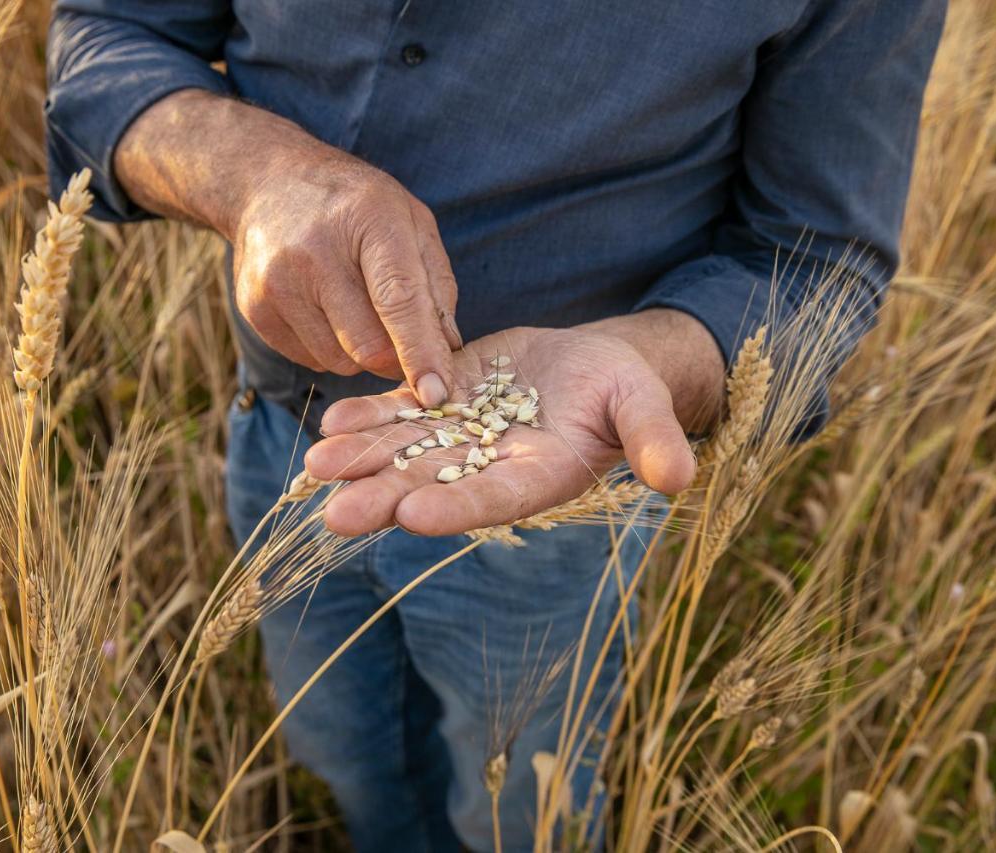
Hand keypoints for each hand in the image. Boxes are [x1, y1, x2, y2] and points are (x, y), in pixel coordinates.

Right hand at [115, 90, 460, 406]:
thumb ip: (436, 286)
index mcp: (369, 220)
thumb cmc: (356, 207)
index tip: (436, 393)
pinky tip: (324, 308)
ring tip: (355, 307)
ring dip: (361, 353)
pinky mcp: (255, 309)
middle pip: (368, 346)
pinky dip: (330, 349)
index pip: (398, 299)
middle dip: (397, 359)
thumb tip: (448, 350)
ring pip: (340, 361)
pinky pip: (311, 360)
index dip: (420, 351)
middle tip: (404, 342)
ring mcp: (277, 281)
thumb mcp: (410, 222)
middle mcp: (316, 251)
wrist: (268, 182)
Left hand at [304, 324, 703, 535]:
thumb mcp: (644, 407)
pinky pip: (401, 415)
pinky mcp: (445, 403)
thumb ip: (654, 440)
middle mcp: (491, 468)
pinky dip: (368, 418)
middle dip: (385, 498)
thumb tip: (680, 478)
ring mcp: (462, 437)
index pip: (494, 501)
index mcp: (538, 478)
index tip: (413, 515)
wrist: (591, 366)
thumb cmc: (626, 389)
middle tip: (336, 515)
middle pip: (433, 487)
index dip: (456, 508)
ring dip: (362, 461)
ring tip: (315, 466)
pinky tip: (332, 423)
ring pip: (405, 453)